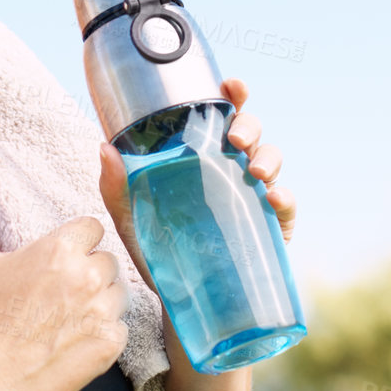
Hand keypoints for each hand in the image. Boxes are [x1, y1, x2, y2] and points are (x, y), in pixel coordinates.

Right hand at [0, 170, 129, 390]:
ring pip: (117, 292)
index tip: (59, 261)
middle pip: (106, 259)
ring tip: (67, 317)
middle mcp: (87, 275)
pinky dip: (104, 332)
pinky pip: (121, 327)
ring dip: (100, 299)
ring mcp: (102, 312)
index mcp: (60, 249)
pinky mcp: (110, 346)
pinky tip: (75, 340)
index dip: (76, 243)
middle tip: (58, 293)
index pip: (92, 227)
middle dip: (88, 271)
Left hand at [97, 77, 297, 288]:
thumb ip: (115, 187)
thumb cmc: (155, 253)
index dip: (231, 94)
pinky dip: (285, 197)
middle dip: (249, 125)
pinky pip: (286, 206)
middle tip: (235, 138)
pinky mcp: (271, 228)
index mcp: (199, 157)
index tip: (232, 85)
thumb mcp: (130, 219)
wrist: (180, 305)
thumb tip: (104, 147)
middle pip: (249, 131)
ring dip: (269, 157)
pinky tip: (275, 199)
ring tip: (257, 172)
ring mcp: (253, 197)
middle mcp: (229, 169)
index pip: (219, 115)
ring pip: (272, 160)